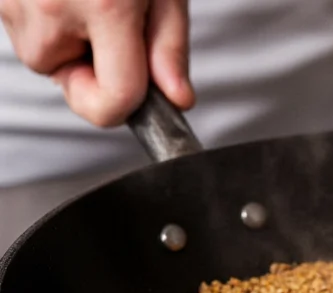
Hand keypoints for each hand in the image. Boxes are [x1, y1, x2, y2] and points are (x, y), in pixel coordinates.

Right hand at [0, 0, 193, 126]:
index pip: (115, 101)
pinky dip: (47, 21)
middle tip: (110, 18)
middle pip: (75, 89)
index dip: (132, 104)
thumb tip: (177, 100)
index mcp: (105, 7)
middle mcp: (51, 8)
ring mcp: (13, 4)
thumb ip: (170, 47)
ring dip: (69, 40)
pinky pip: (26, 34)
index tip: (142, 91)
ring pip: (47, 61)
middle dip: (96, 66)